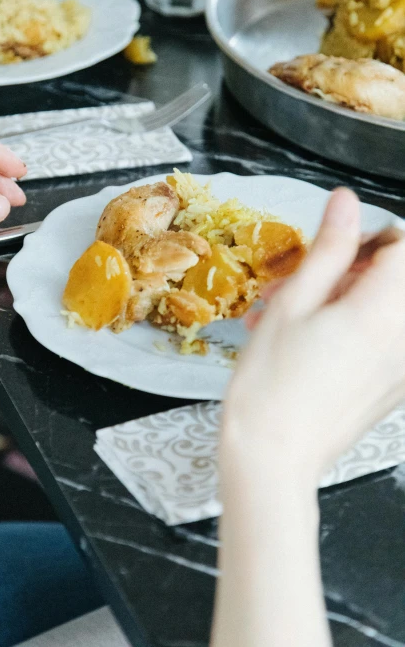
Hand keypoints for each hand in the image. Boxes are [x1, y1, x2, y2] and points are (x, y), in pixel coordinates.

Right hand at [222, 187, 404, 486]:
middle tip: (302, 281)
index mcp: (383, 312)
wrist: (273, 459)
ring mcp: (402, 366)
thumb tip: (345, 204)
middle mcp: (404, 339)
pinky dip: (350, 326)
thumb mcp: (293, 304)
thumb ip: (328, 249)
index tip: (333, 247)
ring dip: (343, 296)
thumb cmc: (272, 387)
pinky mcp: (392, 386)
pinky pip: (382, 337)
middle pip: (397, 276)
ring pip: (385, 306)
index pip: (403, 246)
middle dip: (350, 267)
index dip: (367, 237)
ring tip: (290, 312)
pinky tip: (304, 337)